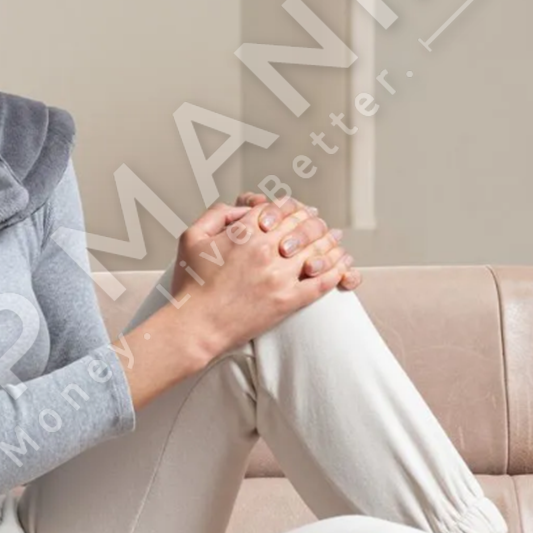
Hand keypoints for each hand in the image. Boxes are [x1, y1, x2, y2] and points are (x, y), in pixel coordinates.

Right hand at [170, 199, 349, 360]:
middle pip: (302, 225)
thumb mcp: (191, 237)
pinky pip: (322, 282)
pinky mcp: (288, 301)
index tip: (297, 209)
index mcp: (244, 232)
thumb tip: (241, 208)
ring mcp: (279, 276)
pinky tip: (342, 266)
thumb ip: (216, 214)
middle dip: (314, 220)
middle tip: (320, 222)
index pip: (279, 208)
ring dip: (331, 241)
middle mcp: (265, 250)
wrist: (194, 327)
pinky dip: (336, 271)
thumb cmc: (190, 285)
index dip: (291, 206)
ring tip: (337, 239)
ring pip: (317, 250)